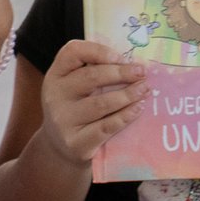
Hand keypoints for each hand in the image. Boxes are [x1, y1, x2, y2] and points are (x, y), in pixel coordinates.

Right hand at [37, 40, 147, 166]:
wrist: (61, 149)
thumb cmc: (77, 110)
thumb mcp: (75, 87)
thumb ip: (94, 71)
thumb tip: (132, 61)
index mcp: (56, 75)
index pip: (73, 52)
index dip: (99, 51)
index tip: (122, 57)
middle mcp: (55, 95)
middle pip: (91, 77)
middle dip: (121, 73)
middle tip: (142, 72)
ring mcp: (63, 120)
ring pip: (101, 103)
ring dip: (128, 94)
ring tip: (145, 89)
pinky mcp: (76, 143)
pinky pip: (106, 126)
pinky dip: (126, 116)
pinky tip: (138, 108)